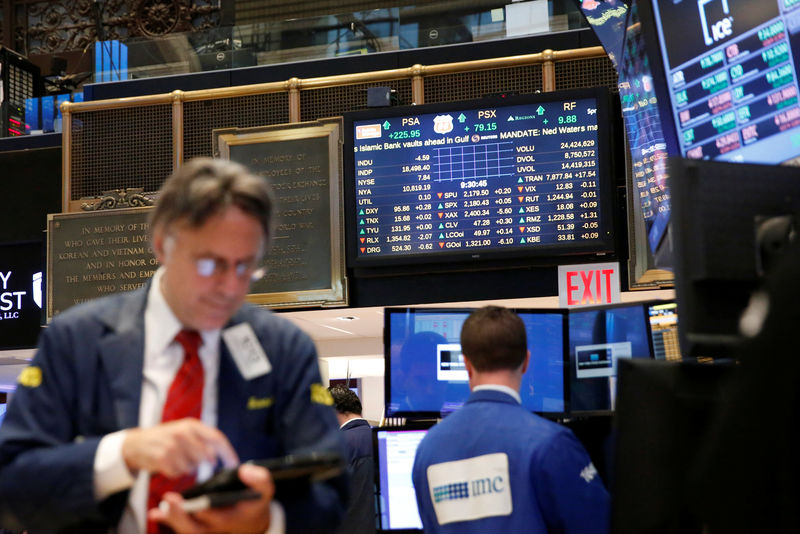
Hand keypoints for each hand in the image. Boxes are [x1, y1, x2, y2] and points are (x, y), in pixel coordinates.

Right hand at [121, 419, 238, 477]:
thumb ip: (202, 440)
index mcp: (192, 425)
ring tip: (175, 459)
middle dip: (203, 462)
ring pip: (192, 467)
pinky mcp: (162, 458)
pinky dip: (175, 472)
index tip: (234, 464)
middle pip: (206, 456)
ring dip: (186, 467)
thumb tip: (220, 456)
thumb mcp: (184, 431)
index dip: (227, 452)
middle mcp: (183, 432)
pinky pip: (178, 473)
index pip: (217, 438)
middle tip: (193, 460)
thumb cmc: (166, 438)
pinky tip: (167, 464)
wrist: (136, 443)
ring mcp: (172, 445)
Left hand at [149, 463, 275, 533]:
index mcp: (234, 519)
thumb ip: (259, 479)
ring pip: (187, 530)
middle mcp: (217, 528)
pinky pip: (181, 526)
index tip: (200, 507)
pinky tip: (155, 513)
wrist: (250, 517)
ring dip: (172, 519)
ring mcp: (206, 529)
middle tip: (169, 502)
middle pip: (196, 529)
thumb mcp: (264, 489)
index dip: (209, 514)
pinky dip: (168, 520)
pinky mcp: (197, 526)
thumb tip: (244, 470)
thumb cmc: (255, 500)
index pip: (219, 519)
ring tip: (161, 507)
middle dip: (182, 517)